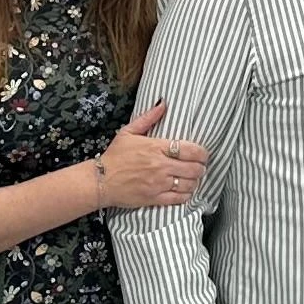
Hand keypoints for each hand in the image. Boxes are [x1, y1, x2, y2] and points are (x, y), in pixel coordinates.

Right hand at [93, 98, 208, 211]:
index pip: (191, 150)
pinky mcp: (155, 198)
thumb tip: (163, 103)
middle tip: (198, 166)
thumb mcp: (128, 132)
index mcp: (156, 148)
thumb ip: (148, 117)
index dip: (202, 153)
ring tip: (191, 178)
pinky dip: (187, 195)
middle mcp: (161, 166)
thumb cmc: (115, 156)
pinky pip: (180, 199)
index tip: (202, 154)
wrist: (100, 181)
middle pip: (195, 169)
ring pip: (190, 184)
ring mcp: (159, 184)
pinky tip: (184, 190)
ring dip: (194, 181)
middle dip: (200, 168)